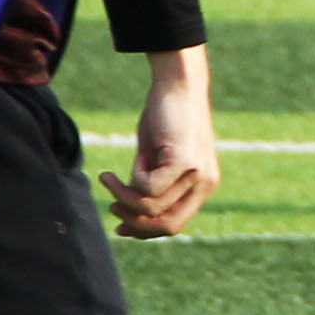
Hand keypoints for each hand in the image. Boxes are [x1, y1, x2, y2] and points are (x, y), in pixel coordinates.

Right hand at [110, 50, 219, 239]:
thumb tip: (130, 211)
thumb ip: (151, 184)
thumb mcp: (157, 159)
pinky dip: (133, 177)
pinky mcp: (185, 161)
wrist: (178, 83)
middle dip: (135, 222)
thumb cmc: (164, 117)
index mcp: (201, 186)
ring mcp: (197, 174)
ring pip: (152, 207)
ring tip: (109, 177)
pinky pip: (148, 188)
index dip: (145, 231)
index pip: (174, 225)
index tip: (120, 226)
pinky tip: (136, 156)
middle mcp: (204, 184)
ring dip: (124, 196)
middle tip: (112, 206)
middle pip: (167, 226)